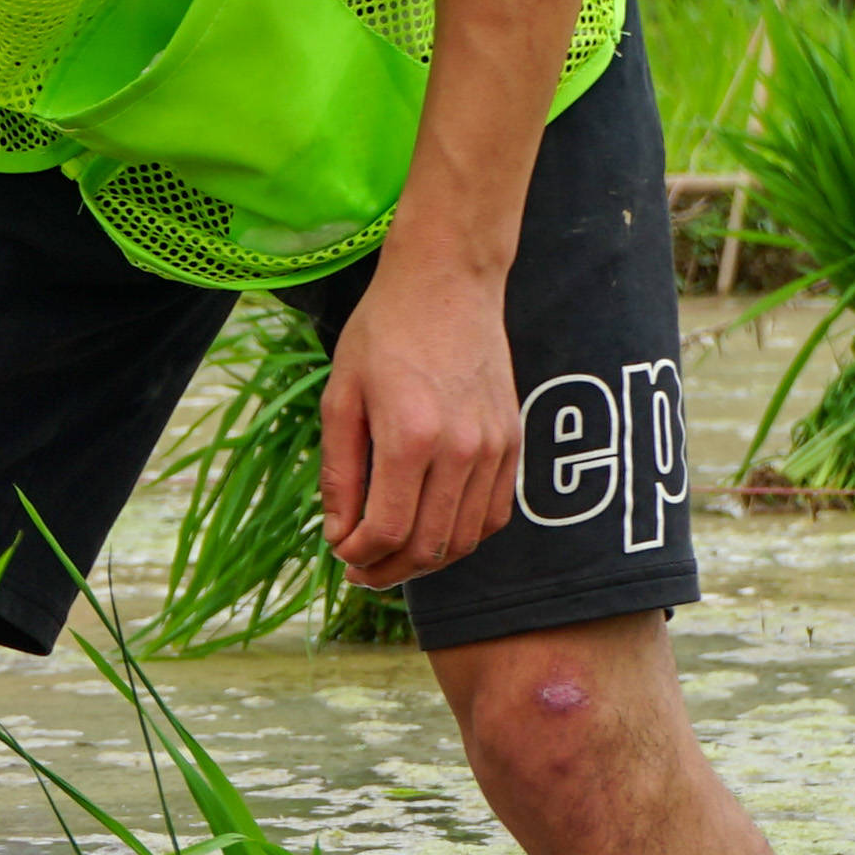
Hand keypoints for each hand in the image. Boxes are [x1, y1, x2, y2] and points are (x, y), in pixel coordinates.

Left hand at [319, 264, 520, 585]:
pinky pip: (494, 514)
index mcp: (410, 436)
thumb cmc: (384, 332)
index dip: (360, 556)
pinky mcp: (514, 442)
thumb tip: (339, 535)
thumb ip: (340, 473)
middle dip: (389, 570)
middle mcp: (462, 448)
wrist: (448, 283)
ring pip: (466, 539)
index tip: (339, 554)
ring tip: (392, 557)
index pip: (389, 530)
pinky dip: (463, 535)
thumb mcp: (341, 397)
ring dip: (427, 561)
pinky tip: (431, 530)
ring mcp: (495, 447)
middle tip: (360, 571)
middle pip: (430, 546)